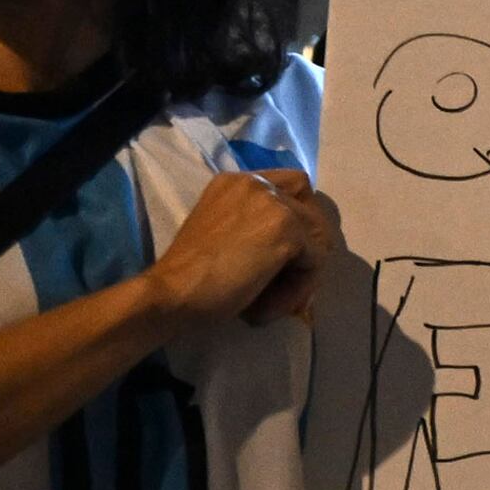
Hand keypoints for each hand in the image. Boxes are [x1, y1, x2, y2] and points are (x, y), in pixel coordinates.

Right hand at [145, 165, 337, 331]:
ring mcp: (274, 203)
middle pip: (312, 211)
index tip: (289, 256)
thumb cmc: (190, 276)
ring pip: (318, 240)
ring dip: (302, 276)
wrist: (171, 292)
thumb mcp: (226, 235)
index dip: (300, 221)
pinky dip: (298, 289)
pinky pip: (315, 262)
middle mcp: (257, 183)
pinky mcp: (287, 229)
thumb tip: (303, 248)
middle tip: (286, 285)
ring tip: (272, 303)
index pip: (294, 186)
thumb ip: (258, 227)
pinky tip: (268, 307)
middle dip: (308, 250)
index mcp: (236, 182)